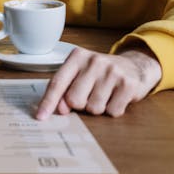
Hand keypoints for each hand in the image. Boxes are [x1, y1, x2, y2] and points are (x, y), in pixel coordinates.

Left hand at [35, 46, 161, 118]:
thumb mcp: (80, 73)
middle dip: (80, 104)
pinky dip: (113, 110)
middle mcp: (94, 61)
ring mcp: (112, 72)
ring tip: (104, 94)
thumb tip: (60, 109)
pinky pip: (113, 112)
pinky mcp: (128, 84)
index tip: (40, 116)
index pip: (58, 82)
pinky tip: (116, 97)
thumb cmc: (100, 73)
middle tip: (89, 94)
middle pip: (74, 99)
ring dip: (97, 108)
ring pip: (94, 108)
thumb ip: (65, 89)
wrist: (133, 66)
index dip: (48, 101)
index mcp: (77, 56)